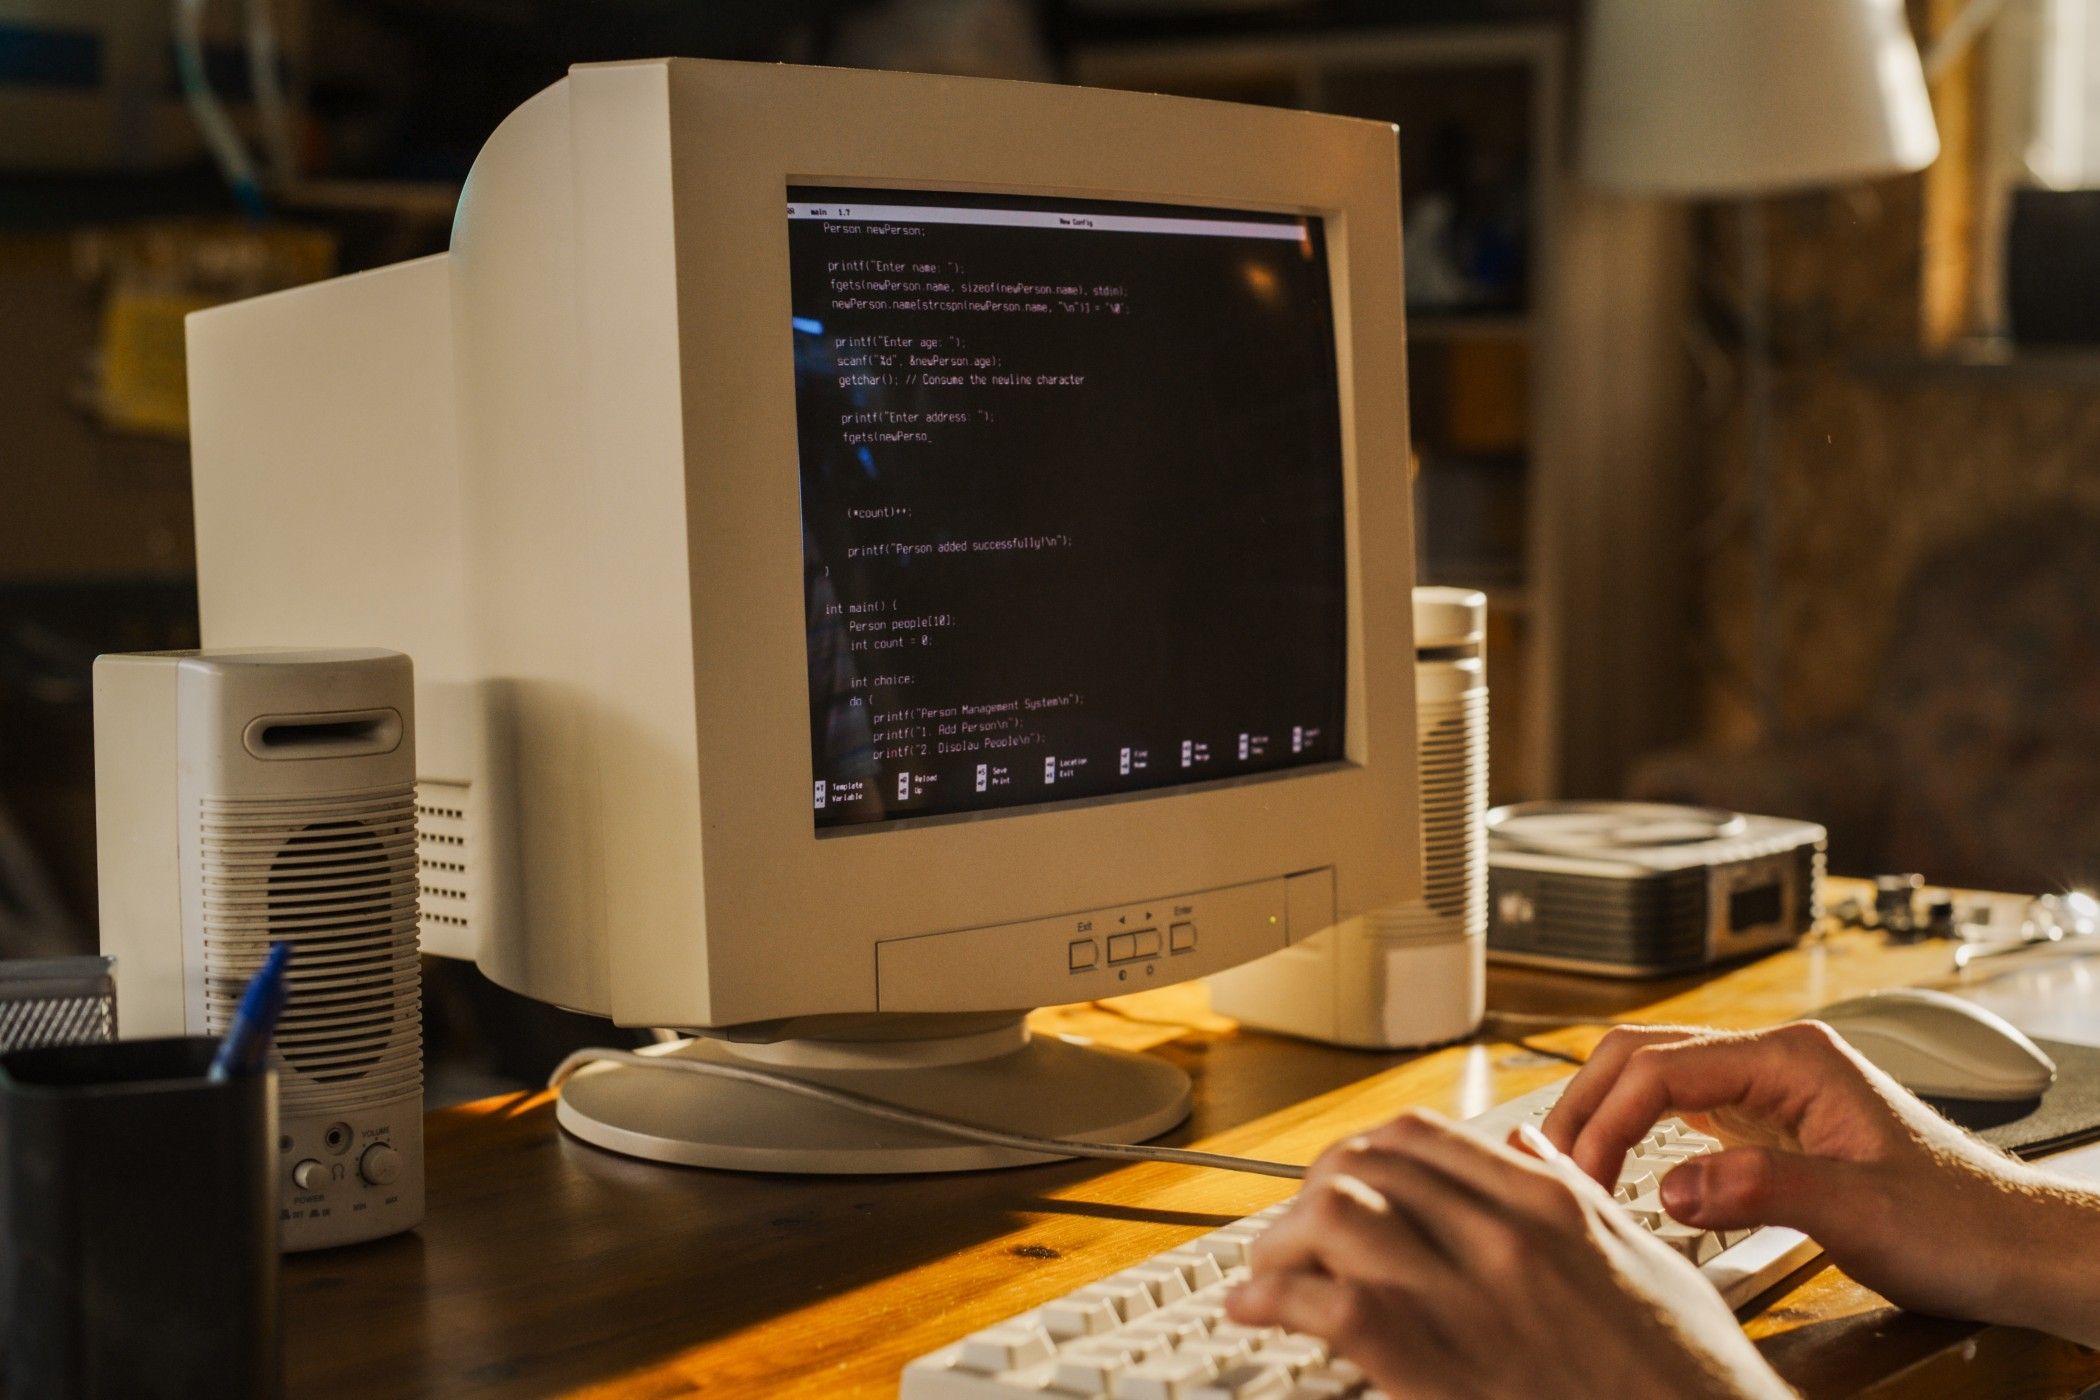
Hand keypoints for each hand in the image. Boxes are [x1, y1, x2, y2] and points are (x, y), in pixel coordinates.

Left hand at [1225, 1109, 1792, 1399]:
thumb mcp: (1648, 1259)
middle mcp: (1503, 1236)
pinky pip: (1331, 1308)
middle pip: (1363, 1167)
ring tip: (1263, 1269)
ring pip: (1334, 1219)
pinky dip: (1275, 1300)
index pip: (1419, 1136)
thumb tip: (1523, 1143)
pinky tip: (1256, 1308)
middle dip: (1311, 1191)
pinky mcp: (1439, 1370)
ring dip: (1282, 1240)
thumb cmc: (1689, 1374)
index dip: (1360, 1154)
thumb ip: (1576, 1192)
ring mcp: (1471, 1301)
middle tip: (1292, 1227)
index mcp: (1551, 1203)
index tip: (1337, 1181)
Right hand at [1544, 1021, 2099, 1345]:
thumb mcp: (1860, 1211)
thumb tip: (1671, 1186)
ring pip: (1650, 1076)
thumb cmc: (1955, 1222)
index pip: (1662, 1065)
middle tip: (1552, 1166)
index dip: (1608, 1119)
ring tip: (1569, 1166)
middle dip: (1586, 1106)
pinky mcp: (1762, 1122)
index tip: (1579, 1173)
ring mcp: (1765, 1087)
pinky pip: (1674, 1111)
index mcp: (1792, 1058)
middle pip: (1640, 1054)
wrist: (2008, 1246)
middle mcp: (1773, 1060)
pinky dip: (1631, 1135)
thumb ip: (1763, 1190)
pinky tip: (1614, 1167)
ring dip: (1602, 1115)